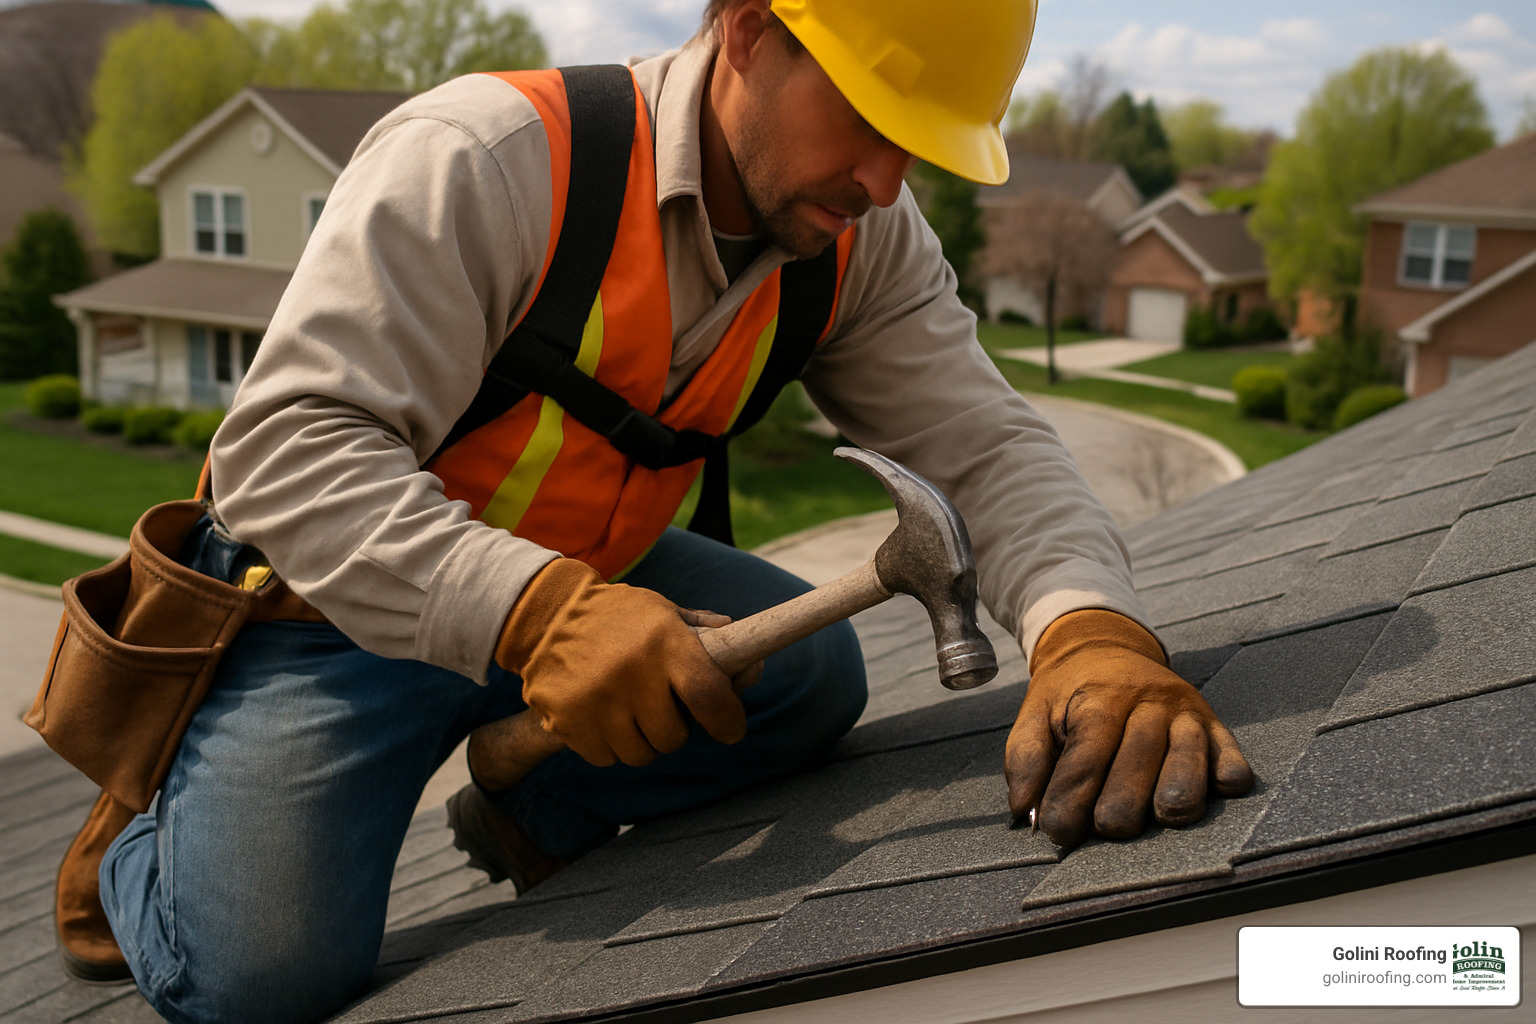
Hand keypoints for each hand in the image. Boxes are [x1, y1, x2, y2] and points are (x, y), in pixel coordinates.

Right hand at [495, 559, 746, 767]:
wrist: (546, 614)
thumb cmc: (618, 615)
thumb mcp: (663, 612)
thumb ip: (705, 638)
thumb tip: (750, 661)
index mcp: (664, 642)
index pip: (709, 696)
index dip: (728, 720)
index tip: (732, 728)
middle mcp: (632, 672)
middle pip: (673, 737)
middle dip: (676, 729)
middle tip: (663, 710)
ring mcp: (597, 700)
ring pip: (640, 753)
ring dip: (642, 740)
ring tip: (630, 711)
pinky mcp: (568, 721)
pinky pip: (606, 757)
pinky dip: (609, 746)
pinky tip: (602, 716)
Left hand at [1005, 609, 1252, 848]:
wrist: (1105, 646)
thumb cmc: (1069, 694)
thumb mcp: (1034, 713)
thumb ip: (1026, 760)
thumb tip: (1024, 810)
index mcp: (1099, 698)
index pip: (1086, 753)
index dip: (1071, 795)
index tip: (1058, 831)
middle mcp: (1146, 701)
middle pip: (1141, 755)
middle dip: (1124, 800)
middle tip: (1108, 829)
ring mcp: (1184, 712)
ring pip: (1189, 754)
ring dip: (1179, 790)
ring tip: (1163, 818)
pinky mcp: (1213, 724)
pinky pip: (1230, 752)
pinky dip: (1228, 776)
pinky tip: (1216, 792)